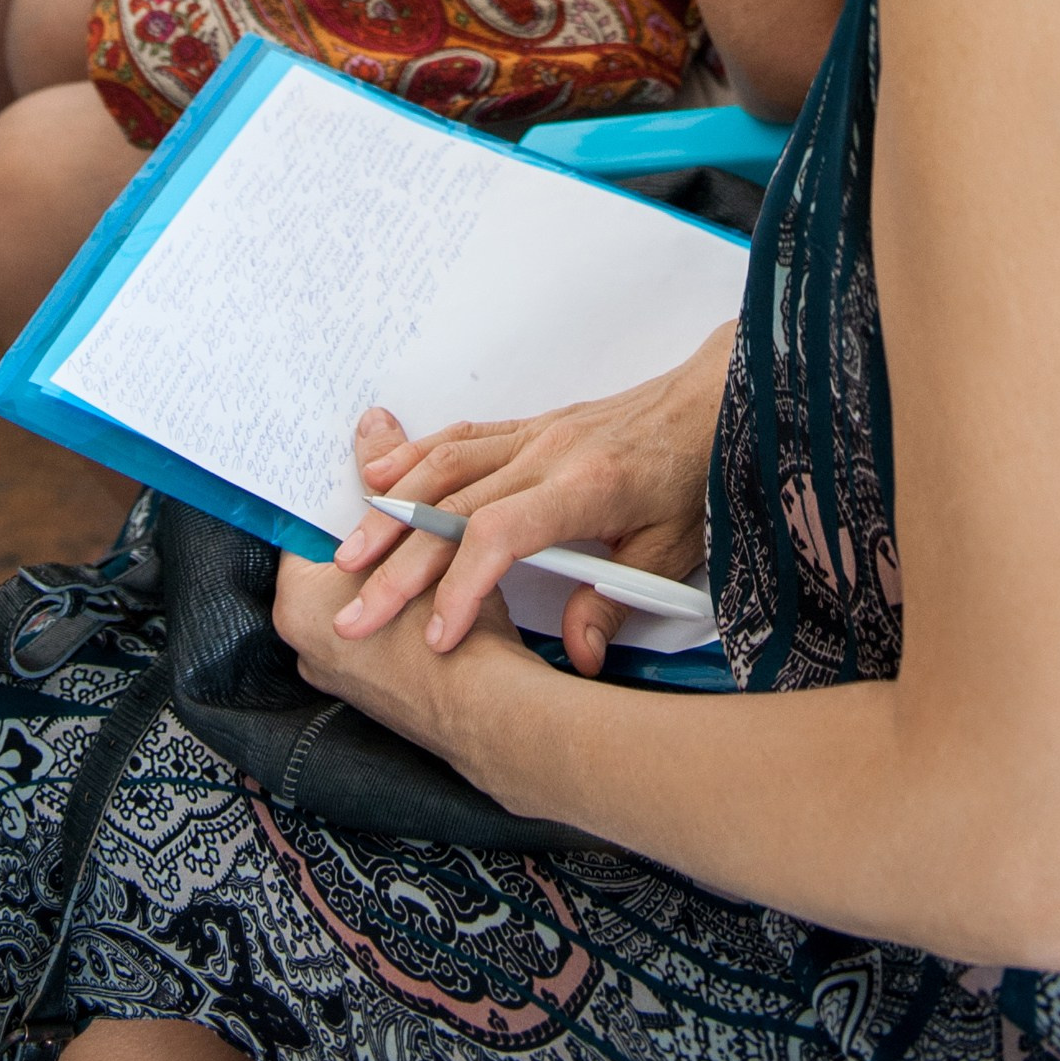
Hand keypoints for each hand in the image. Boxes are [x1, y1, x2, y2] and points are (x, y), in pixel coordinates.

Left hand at [274, 495, 528, 761]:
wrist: (485, 706)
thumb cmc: (440, 624)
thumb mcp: (415, 533)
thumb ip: (387, 477)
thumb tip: (373, 427)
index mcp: (296, 604)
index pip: (307, 528)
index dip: (342, 495)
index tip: (368, 473)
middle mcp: (305, 644)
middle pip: (334, 562)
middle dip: (368, 530)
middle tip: (400, 500)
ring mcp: (337, 673)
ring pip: (360, 594)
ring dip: (388, 565)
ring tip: (422, 540)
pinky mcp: (372, 691)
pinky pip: (378, 628)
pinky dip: (400, 603)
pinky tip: (432, 586)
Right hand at [317, 347, 731, 676]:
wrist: (712, 401)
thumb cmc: (694, 476)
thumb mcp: (671, 552)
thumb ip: (615, 604)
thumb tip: (578, 659)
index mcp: (586, 487)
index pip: (502, 532)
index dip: (461, 584)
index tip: (435, 636)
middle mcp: (549, 454)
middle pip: (454, 508)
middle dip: (398, 566)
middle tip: (356, 616)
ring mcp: (534, 434)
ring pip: (444, 468)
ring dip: (390, 512)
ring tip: (347, 558)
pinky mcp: (530, 426)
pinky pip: (460, 438)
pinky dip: (414, 457)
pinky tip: (378, 478)